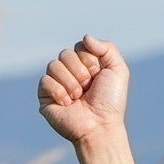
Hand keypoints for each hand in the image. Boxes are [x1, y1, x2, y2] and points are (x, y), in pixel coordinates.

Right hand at [39, 36, 139, 163]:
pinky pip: (45, 80)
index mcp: (85, 65)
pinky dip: (59, 91)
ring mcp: (56, 84)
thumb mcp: (118, 70)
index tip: (98, 76)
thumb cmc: (110, 101)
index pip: (79, 46)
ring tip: (78, 97)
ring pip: (53, 65)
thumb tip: (85, 37)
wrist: (100, 126)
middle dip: (81, 72)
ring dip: (70, 82)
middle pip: (65, 54)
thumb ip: (107, 48)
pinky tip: (67, 103)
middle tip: (88, 88)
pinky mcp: (45, 96)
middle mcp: (69, 72)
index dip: (89, 60)